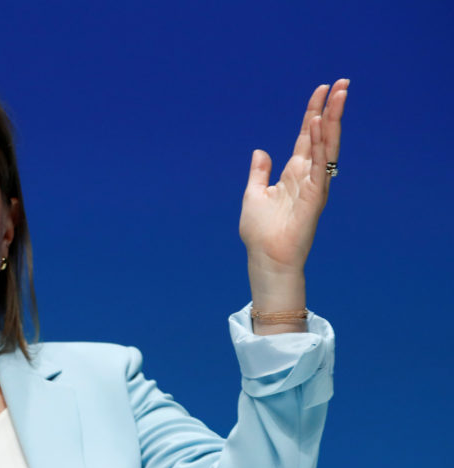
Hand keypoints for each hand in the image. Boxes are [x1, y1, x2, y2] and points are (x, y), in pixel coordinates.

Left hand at [239, 79, 348, 330]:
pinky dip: (322, 145)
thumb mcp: (253, 194)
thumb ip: (259, 172)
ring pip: (327, 146)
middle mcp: (307, 176)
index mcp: (294, 173)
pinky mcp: (315, 197)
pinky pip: (321, 166)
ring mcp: (314, 185)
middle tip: (340, 83)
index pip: (307, 137)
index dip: (313, 113)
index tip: (321, 91)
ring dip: (332, 120)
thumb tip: (260, 151)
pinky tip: (321, 125)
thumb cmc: (260, 232)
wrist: (266, 257)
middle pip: (322, 136)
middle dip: (330, 109)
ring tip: (337, 95)